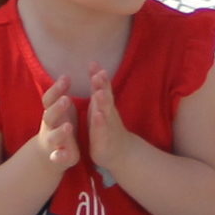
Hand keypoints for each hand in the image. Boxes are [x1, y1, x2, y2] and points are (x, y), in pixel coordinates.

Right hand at [29, 74, 79, 176]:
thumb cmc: (57, 124)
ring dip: (60, 132)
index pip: (50, 98)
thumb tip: (65, 75)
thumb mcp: (60, 109)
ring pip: (53, 136)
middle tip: (67, 99)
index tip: (66, 77)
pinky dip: (58, 157)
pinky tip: (61, 156)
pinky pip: (57, 157)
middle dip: (58, 108)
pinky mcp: (59, 156)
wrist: (47, 152)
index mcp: (52, 113)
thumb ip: (61, 94)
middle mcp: (49, 126)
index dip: (56, 88)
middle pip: (50, 116)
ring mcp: (52, 141)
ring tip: (68, 126)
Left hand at [82, 64, 130, 178]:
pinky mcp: (103, 139)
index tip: (94, 63)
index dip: (100, 76)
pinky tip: (98, 116)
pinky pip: (101, 130)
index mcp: (105, 104)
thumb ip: (98, 84)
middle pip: (106, 97)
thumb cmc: (105, 124)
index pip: (103, 88)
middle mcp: (108, 113)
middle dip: (103, 86)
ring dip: (103, 103)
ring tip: (99, 93)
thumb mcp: (100, 103)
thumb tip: (94, 62)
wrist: (119, 151)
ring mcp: (107, 126)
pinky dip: (100, 123)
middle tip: (100, 74)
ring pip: (106, 113)